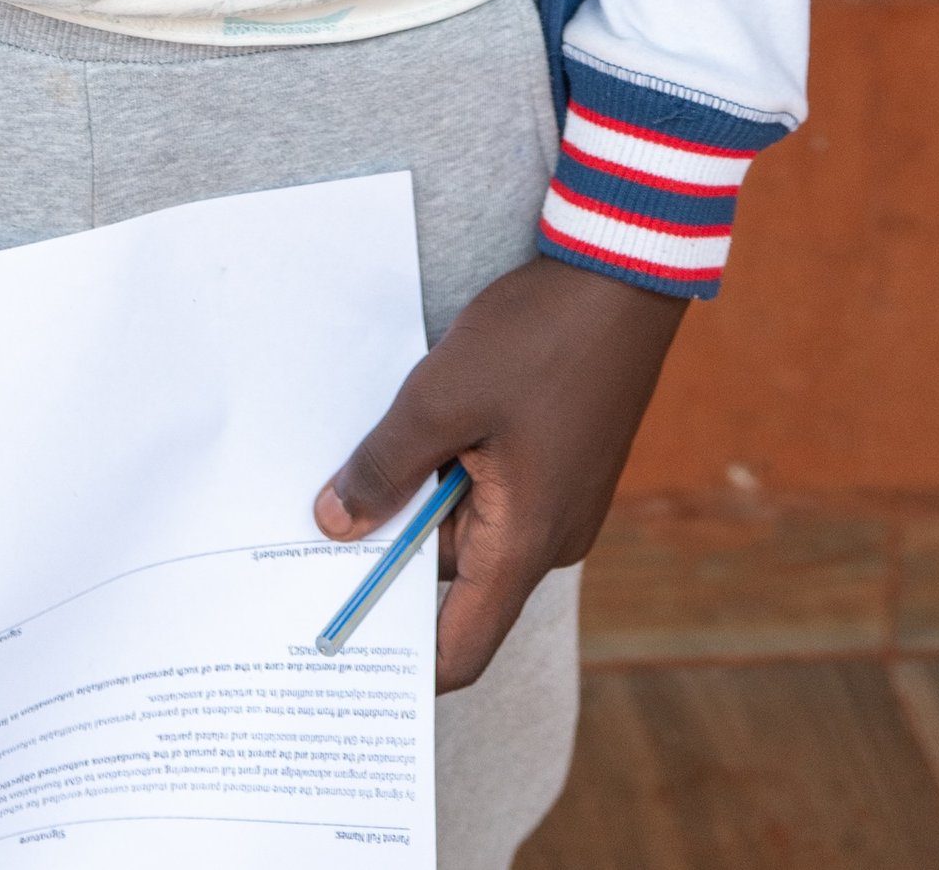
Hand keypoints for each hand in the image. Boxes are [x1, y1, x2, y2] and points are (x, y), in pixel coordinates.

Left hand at [314, 255, 683, 691]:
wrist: (622, 275)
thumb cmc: (538, 337)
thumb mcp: (439, 397)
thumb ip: (384, 469)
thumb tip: (333, 526)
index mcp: (525, 543)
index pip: (462, 648)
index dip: (403, 663)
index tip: (340, 649)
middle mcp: (550, 539)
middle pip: (456, 579)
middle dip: (392, 553)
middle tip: (316, 527)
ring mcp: (561, 502)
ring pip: (472, 527)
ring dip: (422, 499)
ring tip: (362, 461)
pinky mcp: (561, 466)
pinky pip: (495, 493)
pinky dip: (452, 473)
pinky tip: (418, 430)